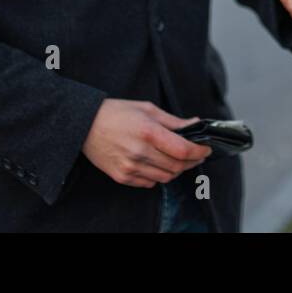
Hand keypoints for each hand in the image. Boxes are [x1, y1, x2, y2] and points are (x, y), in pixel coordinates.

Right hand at [82, 99, 211, 188]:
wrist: (85, 125)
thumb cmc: (116, 113)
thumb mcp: (147, 109)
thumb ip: (173, 120)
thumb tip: (195, 123)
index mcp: (148, 132)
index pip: (183, 150)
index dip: (199, 152)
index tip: (206, 149)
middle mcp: (140, 152)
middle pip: (177, 166)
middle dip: (191, 162)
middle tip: (195, 155)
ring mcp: (130, 167)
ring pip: (166, 177)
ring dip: (176, 170)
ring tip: (177, 159)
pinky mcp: (122, 176)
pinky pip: (149, 183)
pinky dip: (158, 176)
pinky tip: (157, 164)